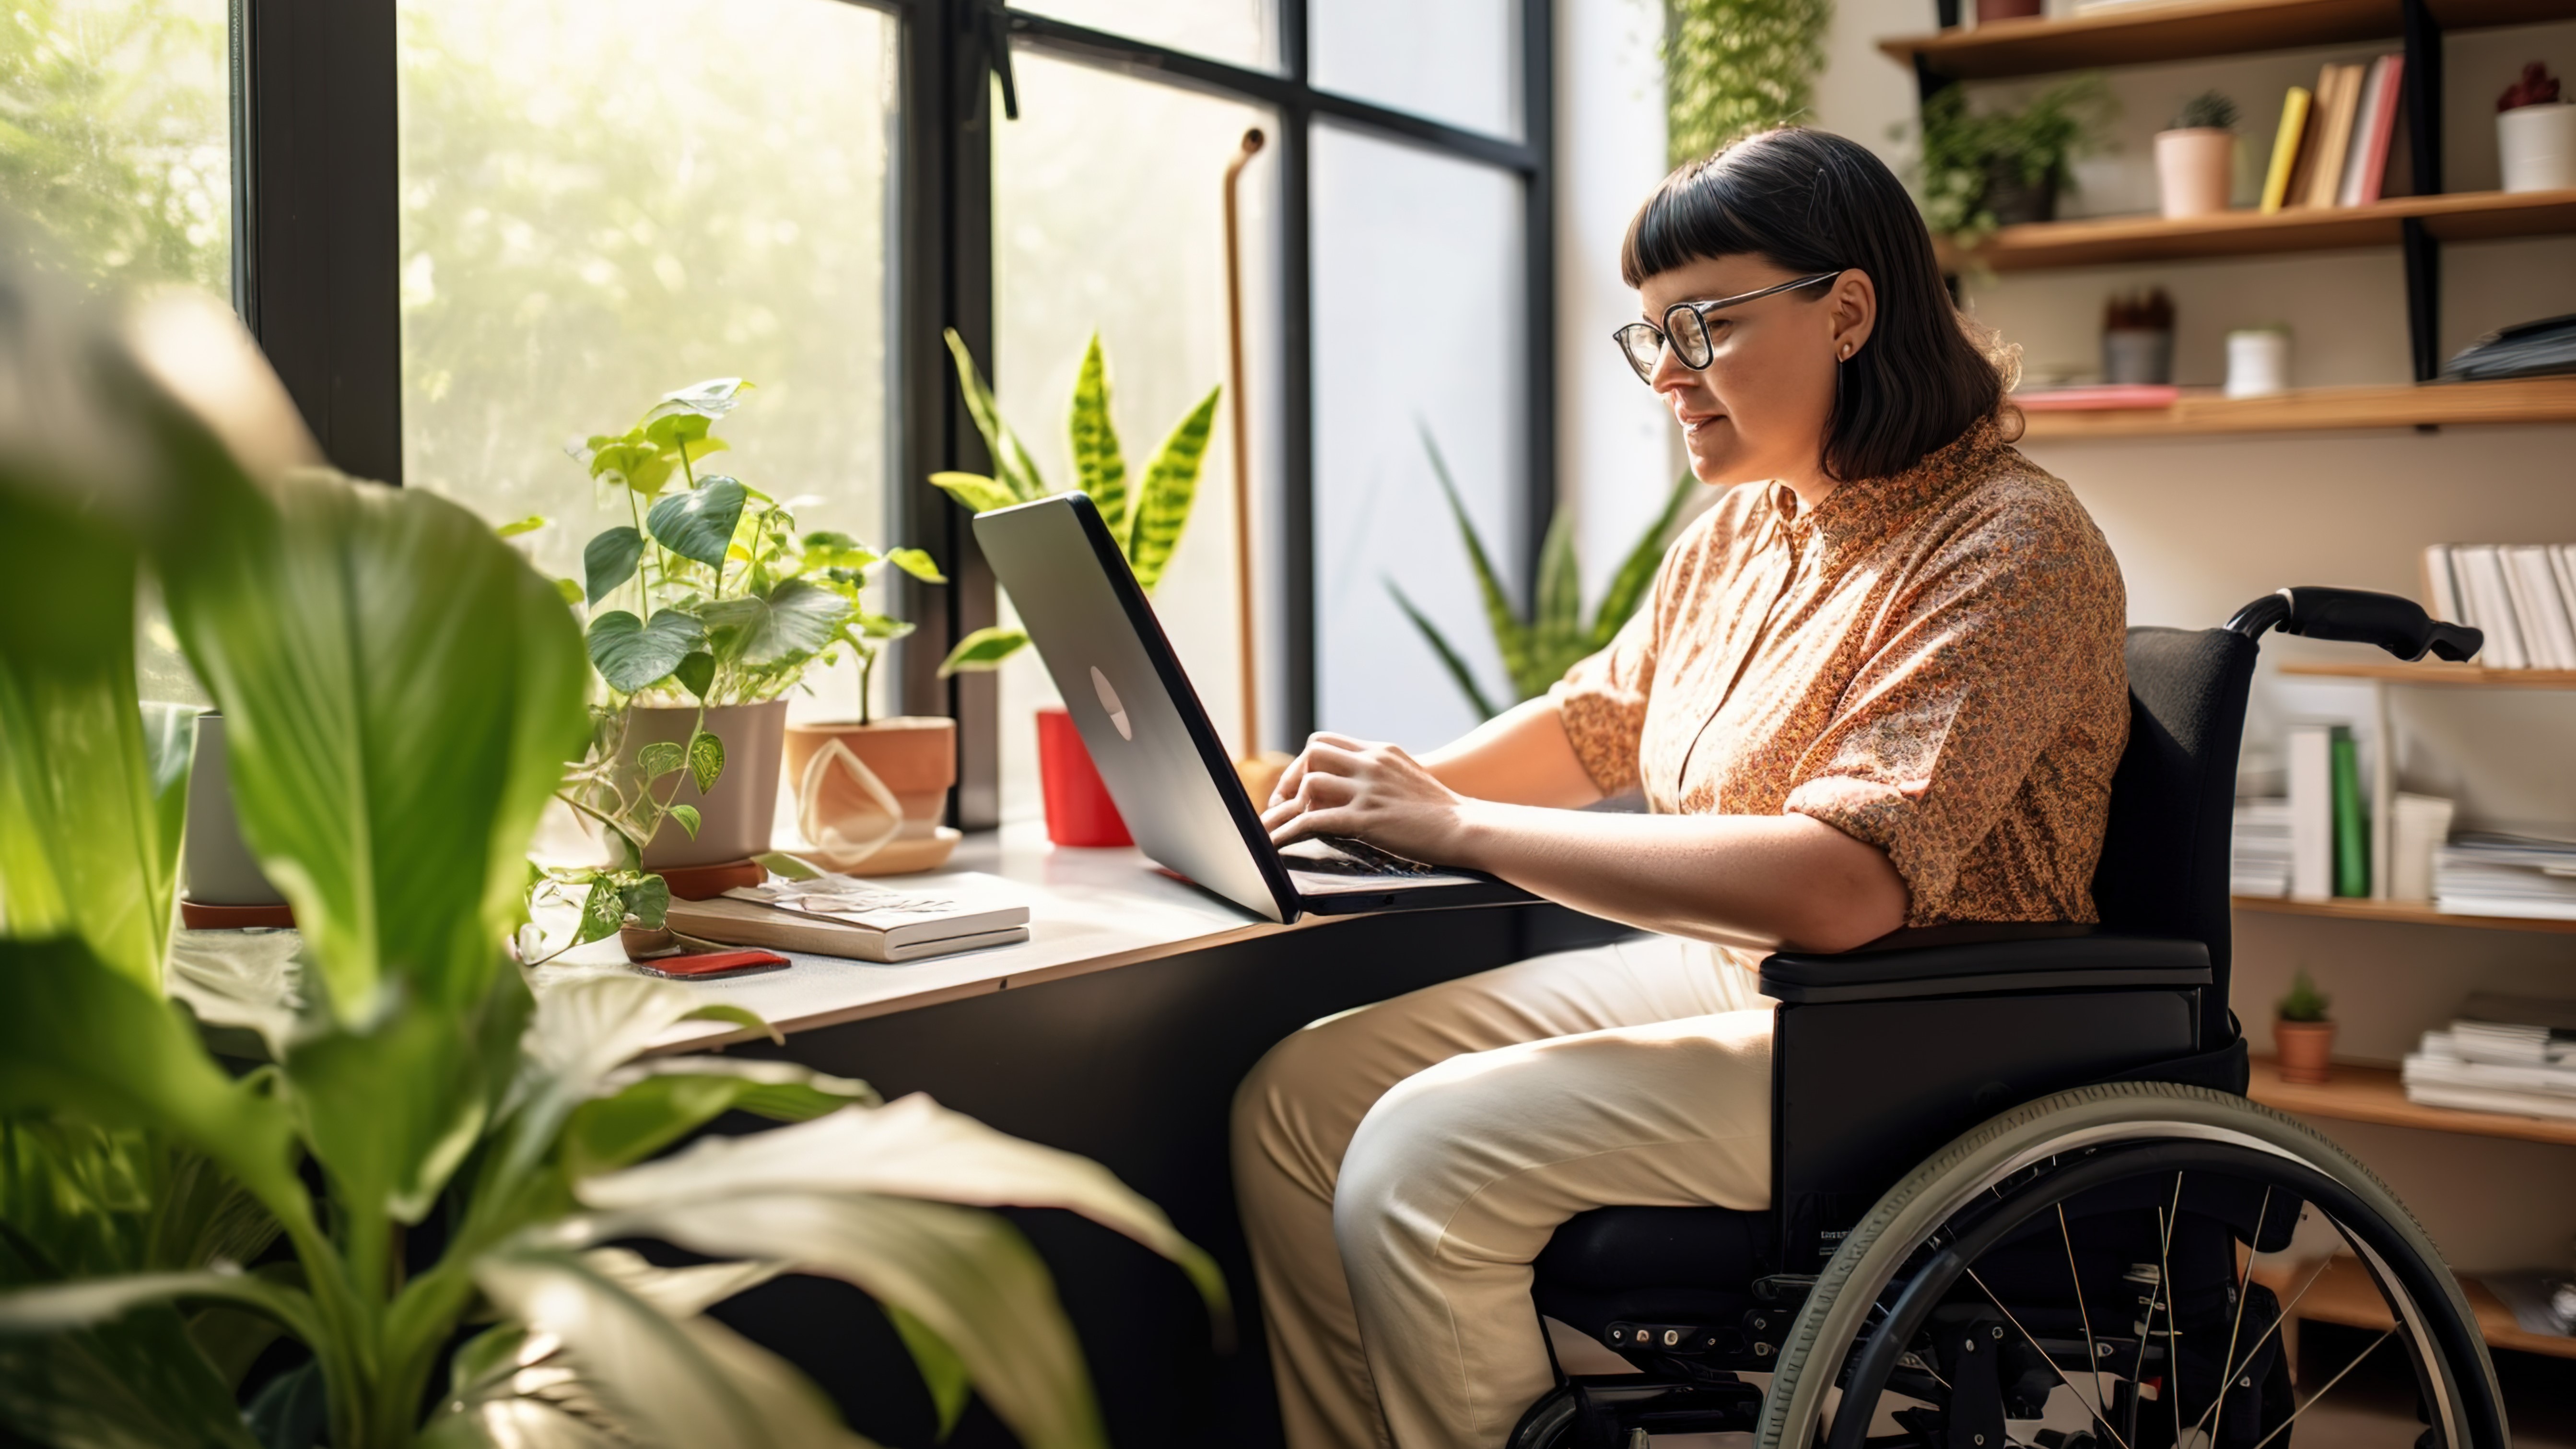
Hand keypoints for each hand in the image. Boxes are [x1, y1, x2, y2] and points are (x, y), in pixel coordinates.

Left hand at [1262, 732, 1471, 862]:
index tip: (1294, 788)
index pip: (1325, 742)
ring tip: (1279, 829)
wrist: (1468, 828)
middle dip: (1290, 780)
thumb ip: (1379, 774)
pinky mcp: (1367, 819)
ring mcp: (1369, 790)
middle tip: (1281, 806)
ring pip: (1310, 783)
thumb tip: (1354, 786)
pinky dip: (1289, 833)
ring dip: (1289, 808)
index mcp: (1381, 752)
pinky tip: (1278, 845)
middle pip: (1312, 754)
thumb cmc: (1441, 812)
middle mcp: (1372, 764)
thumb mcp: (1407, 777)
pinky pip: (1314, 821)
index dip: (1302, 764)